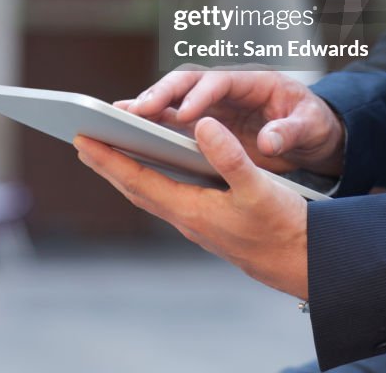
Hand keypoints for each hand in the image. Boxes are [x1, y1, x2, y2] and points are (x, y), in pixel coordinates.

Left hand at [74, 117, 307, 297]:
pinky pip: (167, 196)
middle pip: (136, 188)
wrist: (304, 262)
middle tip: (81, 141)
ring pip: (151, 193)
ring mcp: (197, 222)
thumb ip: (230, 155)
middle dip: (108, 165)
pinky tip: (154, 168)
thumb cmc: (283, 226)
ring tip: (108, 151)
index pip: (139, 180)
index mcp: (193, 210)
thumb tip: (203, 124)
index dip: (110, 160)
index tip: (84, 141)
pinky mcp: (209, 221)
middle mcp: (188, 219)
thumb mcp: (259, 187)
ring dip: (127, 172)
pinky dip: (152, 178)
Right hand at [118, 68, 344, 177]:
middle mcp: (228, 87)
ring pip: (173, 98)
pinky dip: (149, 124)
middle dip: (161, 94)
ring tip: (116, 119)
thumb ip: (291, 132)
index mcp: (255, 81)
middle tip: (136, 112)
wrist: (312, 132)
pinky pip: (171, 119)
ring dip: (146, 107)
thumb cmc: (314, 123)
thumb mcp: (311, 127)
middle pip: (187, 82)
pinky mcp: (204, 121)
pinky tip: (125, 135)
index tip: (185, 115)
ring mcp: (214, 103)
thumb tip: (269, 143)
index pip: (221, 82)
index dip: (201, 96)